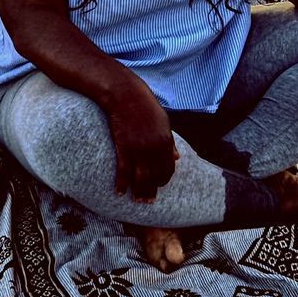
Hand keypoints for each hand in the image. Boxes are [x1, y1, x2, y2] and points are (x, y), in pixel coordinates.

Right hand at [106, 87, 179, 203]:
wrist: (125, 95)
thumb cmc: (145, 106)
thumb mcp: (164, 122)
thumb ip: (170, 142)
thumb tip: (177, 157)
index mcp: (166, 141)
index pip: (168, 168)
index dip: (164, 180)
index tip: (159, 187)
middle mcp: (154, 148)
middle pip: (155, 177)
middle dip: (152, 191)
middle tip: (148, 201)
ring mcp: (139, 149)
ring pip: (140, 178)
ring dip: (139, 192)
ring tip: (137, 201)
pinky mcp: (124, 148)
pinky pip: (124, 172)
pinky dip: (122, 184)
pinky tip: (120, 192)